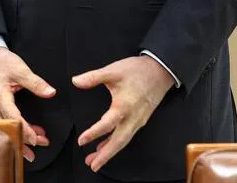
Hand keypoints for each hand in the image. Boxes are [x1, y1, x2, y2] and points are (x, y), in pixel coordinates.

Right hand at [0, 47, 55, 161]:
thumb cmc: (0, 63)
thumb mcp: (20, 69)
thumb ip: (36, 83)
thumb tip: (51, 93)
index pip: (12, 118)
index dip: (24, 130)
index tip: (36, 139)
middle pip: (9, 128)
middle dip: (25, 139)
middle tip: (42, 144)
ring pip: (6, 128)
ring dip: (21, 136)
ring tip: (37, 143)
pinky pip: (4, 124)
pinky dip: (16, 129)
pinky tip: (28, 132)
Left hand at [72, 56, 174, 171]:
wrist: (160, 70)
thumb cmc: (138, 70)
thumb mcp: (113, 71)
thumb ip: (93, 77)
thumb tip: (75, 81)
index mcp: (124, 106)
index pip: (107, 125)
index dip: (93, 134)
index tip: (81, 141)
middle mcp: (132, 117)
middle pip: (118, 141)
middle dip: (105, 155)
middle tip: (92, 165)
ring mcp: (138, 120)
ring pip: (123, 141)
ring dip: (110, 152)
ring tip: (96, 161)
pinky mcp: (141, 120)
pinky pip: (128, 135)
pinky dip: (117, 144)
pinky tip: (107, 146)